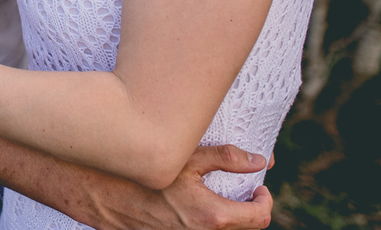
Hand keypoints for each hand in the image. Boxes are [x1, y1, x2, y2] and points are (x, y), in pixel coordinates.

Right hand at [154, 145, 272, 229]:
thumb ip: (226, 158)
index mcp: (214, 216)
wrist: (115, 199)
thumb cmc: (150, 177)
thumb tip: (258, 160)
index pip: (260, 217)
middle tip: (246, 191)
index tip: (260, 188)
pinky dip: (214, 222)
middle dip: (252, 210)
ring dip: (234, 218)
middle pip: (248, 229)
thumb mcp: (189, 160)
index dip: (266, 202)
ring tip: (224, 198)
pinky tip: (203, 207)